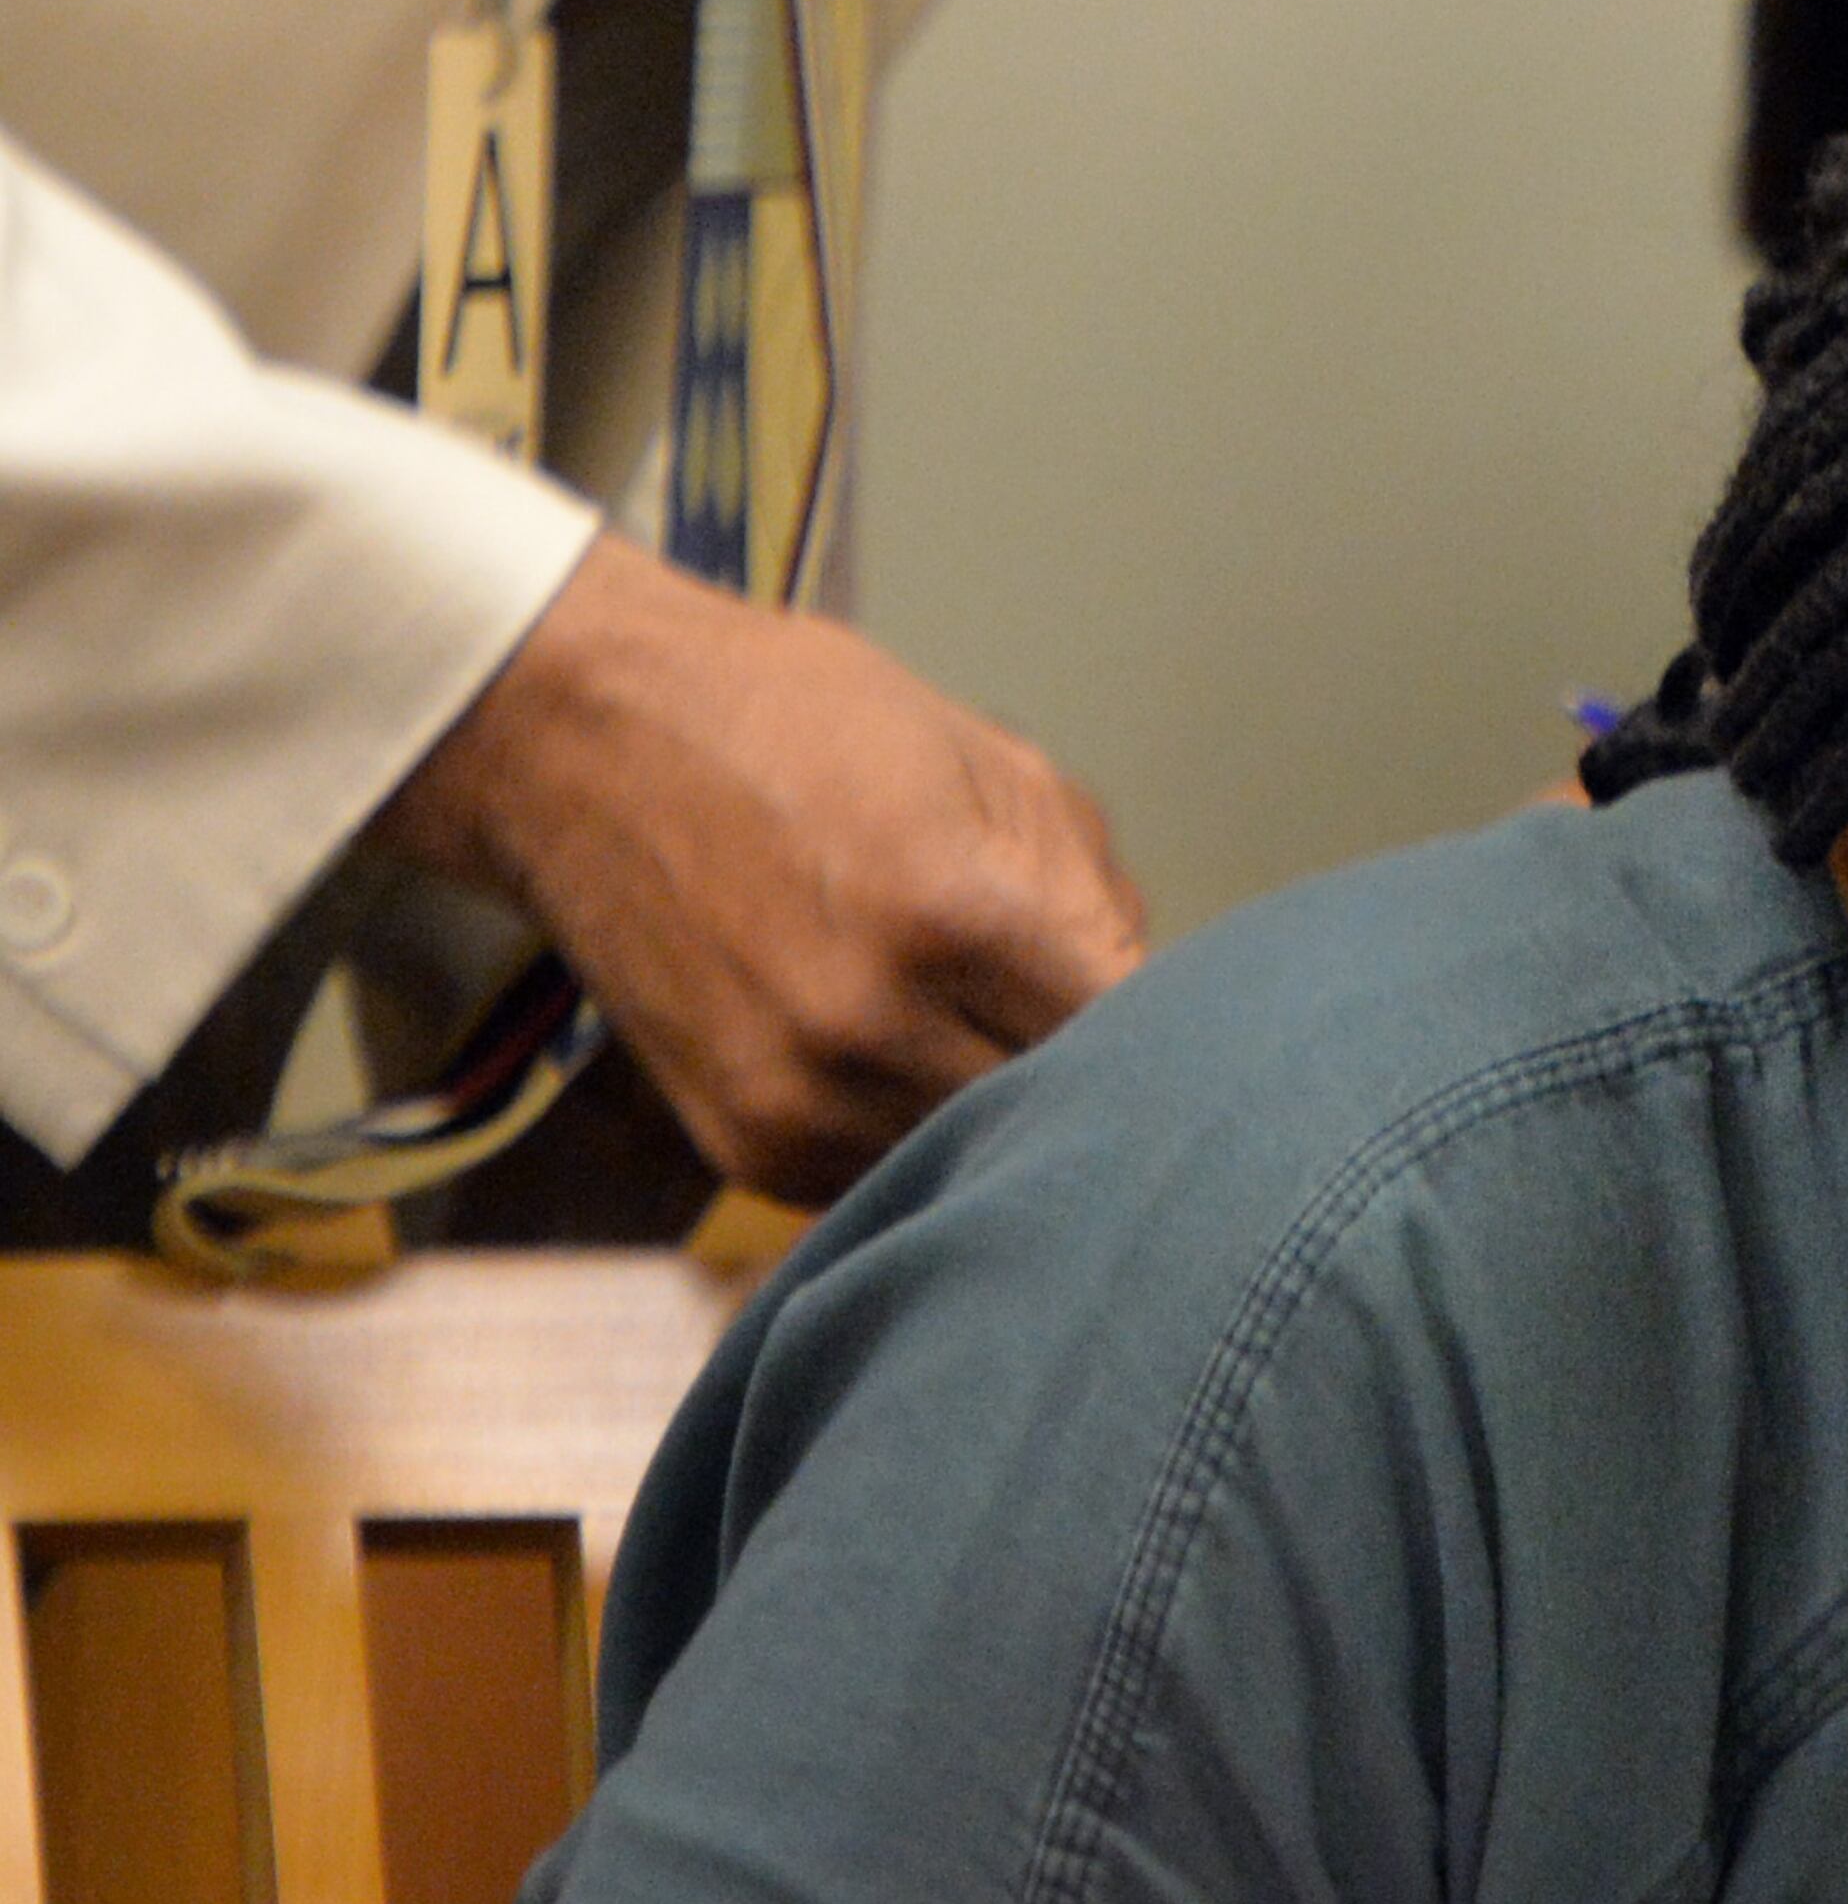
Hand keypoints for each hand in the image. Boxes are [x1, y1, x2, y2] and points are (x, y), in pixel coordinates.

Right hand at [376, 532, 1146, 1199]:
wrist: (585, 744)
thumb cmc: (793, 723)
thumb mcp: (987, 759)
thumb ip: (1089, 887)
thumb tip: (1159, 996)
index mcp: (956, 913)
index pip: (1131, 1038)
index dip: (1183, 1039)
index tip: (1206, 1030)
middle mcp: (874, 1027)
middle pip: (1063, 1121)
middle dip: (1109, 1091)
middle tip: (1138, 1062)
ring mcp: (801, 1101)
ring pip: (979, 1168)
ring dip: (1020, 1131)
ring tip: (1025, 1060)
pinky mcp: (747, 1147)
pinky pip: (889, 1181)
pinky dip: (931, 1143)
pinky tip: (937, 1076)